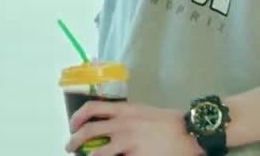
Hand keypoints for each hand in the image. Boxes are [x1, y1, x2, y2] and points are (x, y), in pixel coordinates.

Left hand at [65, 99, 201, 155]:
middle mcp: (123, 124)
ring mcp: (129, 143)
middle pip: (90, 130)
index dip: (78, 117)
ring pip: (99, 153)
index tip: (72, 125)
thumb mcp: (143, 113)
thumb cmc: (168, 122)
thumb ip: (125, 117)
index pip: (93, 108)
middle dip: (75, 140)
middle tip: (70, 146)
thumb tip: (107, 126)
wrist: (190, 132)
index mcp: (125, 110)